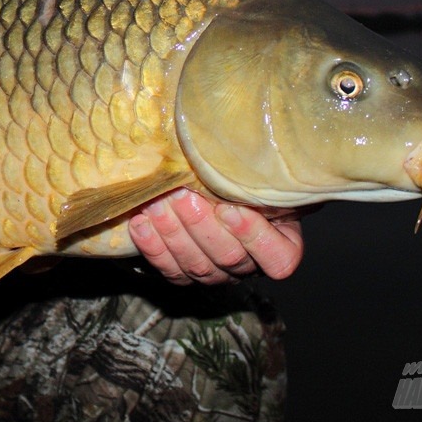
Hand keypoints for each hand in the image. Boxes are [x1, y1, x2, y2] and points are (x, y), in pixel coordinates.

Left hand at [128, 188, 306, 285]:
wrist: (209, 187)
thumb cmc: (242, 177)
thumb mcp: (260, 173)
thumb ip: (257, 172)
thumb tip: (241, 147)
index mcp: (281, 243)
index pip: (278, 259)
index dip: (253, 236)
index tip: (229, 208)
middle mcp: (249, 264)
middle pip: (229, 258)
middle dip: (200, 225)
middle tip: (181, 195)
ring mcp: (216, 274)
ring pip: (196, 265)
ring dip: (172, 232)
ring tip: (157, 203)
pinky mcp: (184, 274)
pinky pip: (169, 269)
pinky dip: (152, 246)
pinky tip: (141, 222)